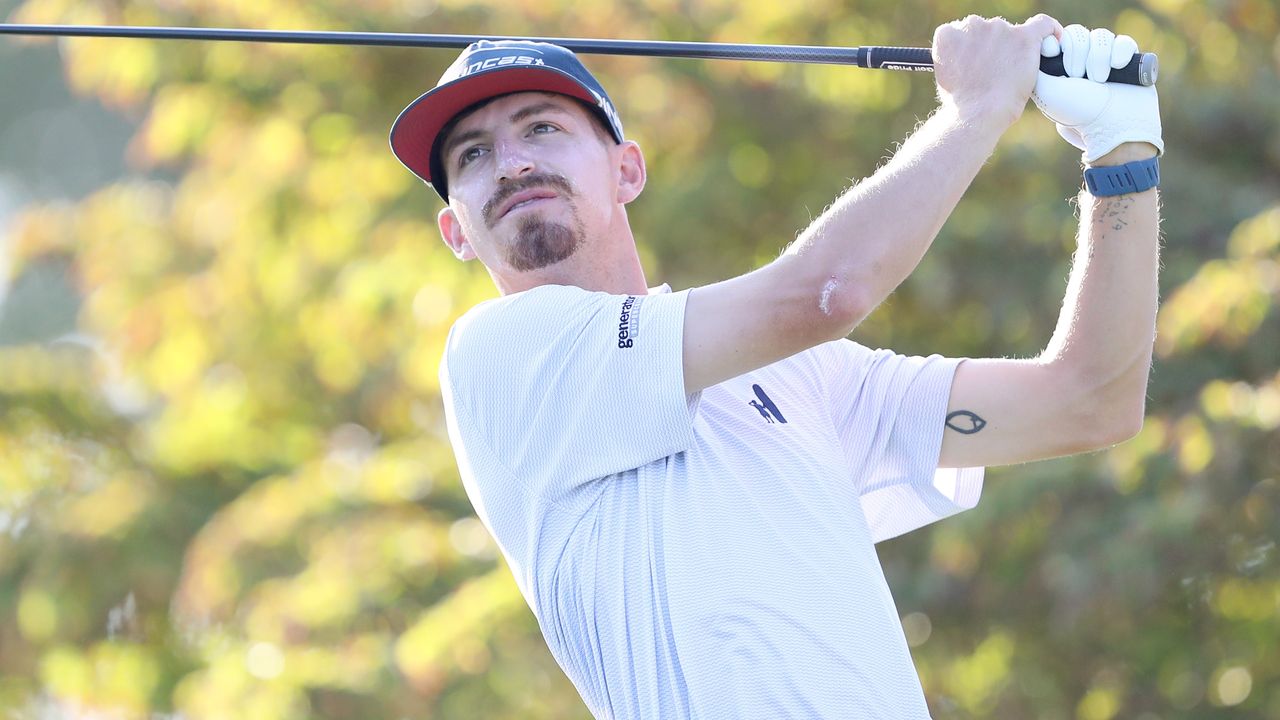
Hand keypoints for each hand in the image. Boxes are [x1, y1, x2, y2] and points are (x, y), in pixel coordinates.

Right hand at [932, 14, 1062, 126]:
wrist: (978, 114)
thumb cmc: (962, 103)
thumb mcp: (947, 77)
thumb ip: (958, 59)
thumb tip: (972, 59)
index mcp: (949, 34)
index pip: (963, 31)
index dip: (972, 47)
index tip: (978, 62)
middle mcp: (972, 25)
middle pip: (988, 31)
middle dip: (993, 48)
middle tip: (996, 74)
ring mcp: (999, 29)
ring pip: (1012, 32)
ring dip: (1014, 48)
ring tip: (1012, 75)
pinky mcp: (1024, 37)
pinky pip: (1043, 25)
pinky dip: (1050, 31)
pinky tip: (1054, 40)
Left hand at [1032, 24, 1163, 162]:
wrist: (1113, 127)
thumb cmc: (1077, 113)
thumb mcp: (1046, 92)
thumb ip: (1037, 68)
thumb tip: (1039, 47)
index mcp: (1062, 68)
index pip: (1060, 37)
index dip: (1060, 44)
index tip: (1061, 62)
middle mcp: (1084, 62)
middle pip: (1079, 34)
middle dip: (1078, 53)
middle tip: (1079, 77)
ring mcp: (1107, 61)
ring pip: (1101, 36)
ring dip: (1098, 56)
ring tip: (1100, 80)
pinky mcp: (1130, 62)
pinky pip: (1124, 42)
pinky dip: (1120, 52)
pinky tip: (1117, 67)